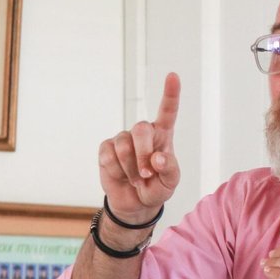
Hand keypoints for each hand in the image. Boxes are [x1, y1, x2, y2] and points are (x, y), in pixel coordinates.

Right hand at [99, 73, 180, 221]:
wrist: (135, 202)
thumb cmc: (156, 188)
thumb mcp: (170, 183)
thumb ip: (170, 170)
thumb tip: (158, 157)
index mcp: (163, 135)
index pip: (168, 110)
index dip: (170, 93)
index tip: (173, 75)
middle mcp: (142, 132)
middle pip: (141, 129)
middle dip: (143, 154)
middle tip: (147, 174)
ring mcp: (123, 138)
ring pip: (123, 146)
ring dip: (131, 169)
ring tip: (136, 180)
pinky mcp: (107, 147)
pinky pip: (108, 156)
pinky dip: (117, 171)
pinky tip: (122, 176)